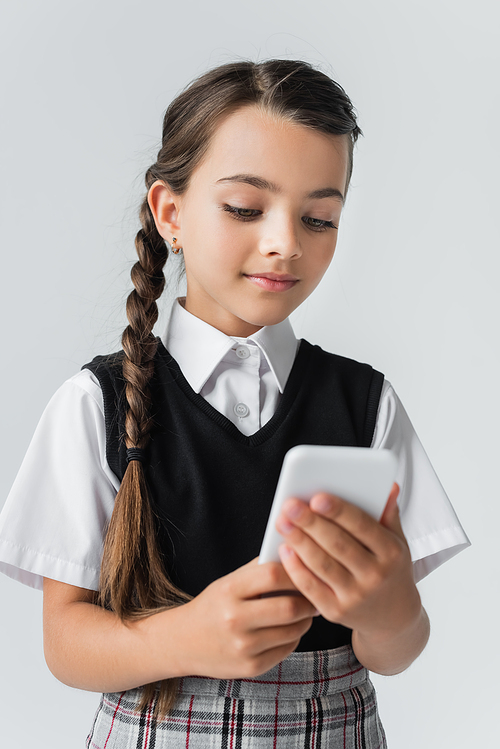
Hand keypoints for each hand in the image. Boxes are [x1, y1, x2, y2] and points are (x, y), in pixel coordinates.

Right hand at [177, 557, 315, 679]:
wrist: (183, 642)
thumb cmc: (213, 606)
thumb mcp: (229, 582)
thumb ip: (259, 570)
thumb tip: (295, 556)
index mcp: (229, 591)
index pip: (273, 575)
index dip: (295, 572)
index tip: (305, 571)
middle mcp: (234, 619)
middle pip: (289, 607)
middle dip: (308, 601)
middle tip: (313, 596)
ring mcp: (243, 647)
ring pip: (293, 630)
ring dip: (305, 620)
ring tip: (304, 612)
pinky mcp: (251, 667)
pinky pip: (287, 649)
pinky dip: (294, 637)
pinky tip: (287, 630)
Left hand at [275, 483, 421, 642]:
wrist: (394, 617)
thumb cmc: (390, 569)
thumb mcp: (397, 541)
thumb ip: (388, 513)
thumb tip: (388, 485)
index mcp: (392, 552)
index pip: (363, 526)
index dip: (339, 512)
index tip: (317, 497)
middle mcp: (376, 575)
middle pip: (338, 544)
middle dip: (311, 523)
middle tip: (290, 505)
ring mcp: (356, 596)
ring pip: (322, 565)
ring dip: (299, 542)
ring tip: (282, 522)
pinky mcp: (337, 612)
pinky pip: (311, 588)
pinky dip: (296, 568)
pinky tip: (284, 549)